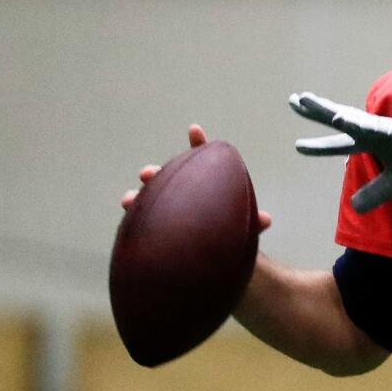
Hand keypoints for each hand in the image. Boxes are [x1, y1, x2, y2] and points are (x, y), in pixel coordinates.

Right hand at [120, 124, 272, 231]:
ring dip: (137, 197)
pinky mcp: (157, 229)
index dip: (198, 145)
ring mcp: (168, 211)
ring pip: (148, 199)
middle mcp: (183, 194)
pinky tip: (125, 223)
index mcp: (205, 187)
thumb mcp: (242, 229)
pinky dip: (133, 219)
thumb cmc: (230, 238)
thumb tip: (266, 220)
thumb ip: (252, 222)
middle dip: (155, 173)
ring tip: (128, 200)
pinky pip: (142, 221)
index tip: (194, 129)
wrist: (217, 261)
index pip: (201, 160)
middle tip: (147, 174)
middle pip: (167, 178)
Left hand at [289, 93, 391, 212]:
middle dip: (316, 110)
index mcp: (373, 143)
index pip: (340, 143)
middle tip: (294, 99)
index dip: (319, 146)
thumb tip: (353, 206)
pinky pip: (372, 127)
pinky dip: (356, 123)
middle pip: (340, 119)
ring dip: (328, 109)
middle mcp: (375, 132)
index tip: (297, 146)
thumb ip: (372, 195)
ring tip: (306, 101)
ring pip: (351, 118)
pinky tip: (340, 119)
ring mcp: (385, 129)